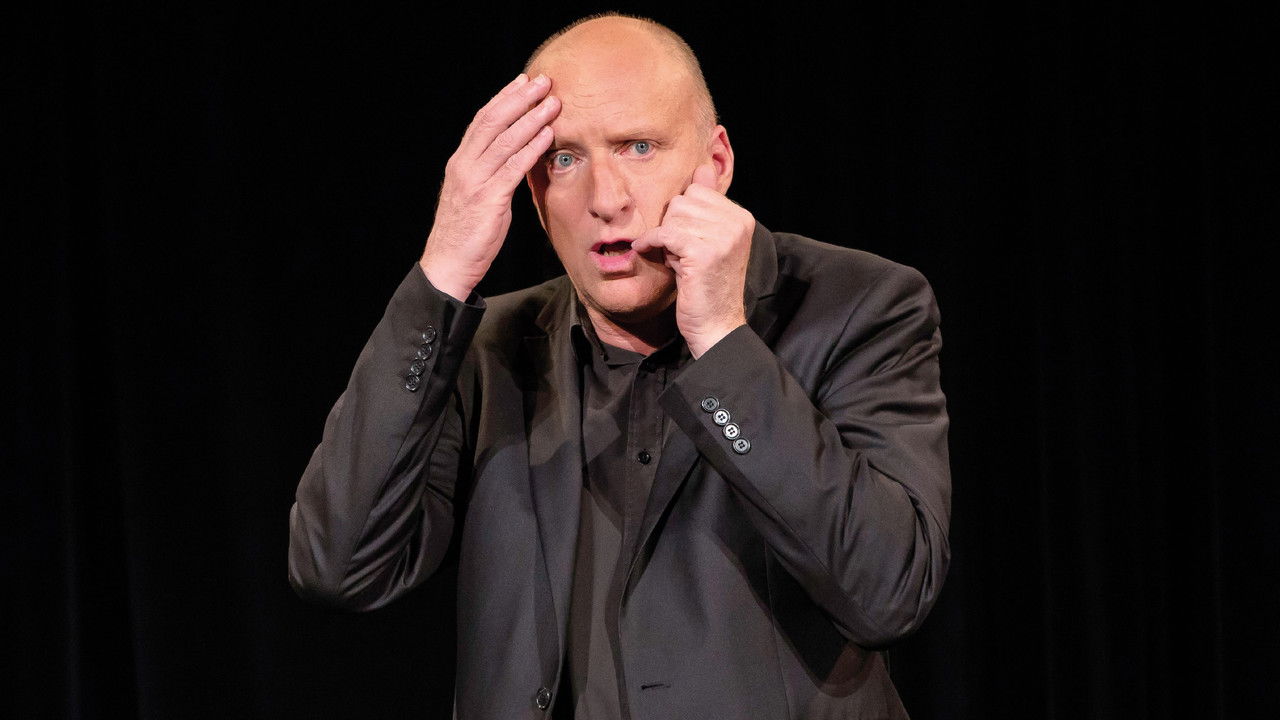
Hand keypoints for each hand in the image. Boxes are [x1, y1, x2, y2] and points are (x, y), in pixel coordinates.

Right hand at [419, 74, 559, 300]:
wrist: (448, 264)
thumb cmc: (465, 233)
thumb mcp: (475, 195)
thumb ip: (490, 173)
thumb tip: (514, 157)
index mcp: (460, 162)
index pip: (482, 121)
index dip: (504, 98)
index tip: (523, 82)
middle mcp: (464, 166)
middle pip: (493, 122)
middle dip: (520, 99)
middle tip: (543, 82)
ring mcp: (475, 181)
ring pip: (505, 141)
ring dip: (531, 119)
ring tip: (552, 104)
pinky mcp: (488, 200)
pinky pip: (512, 168)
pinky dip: (531, 149)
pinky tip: (547, 136)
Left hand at [632, 164, 754, 357]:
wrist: (715, 326)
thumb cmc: (706, 286)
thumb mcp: (708, 240)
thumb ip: (706, 206)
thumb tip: (702, 169)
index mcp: (742, 218)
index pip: (697, 192)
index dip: (682, 217)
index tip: (686, 242)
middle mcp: (738, 223)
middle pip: (683, 201)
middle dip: (673, 226)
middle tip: (681, 254)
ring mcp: (723, 237)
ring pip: (673, 216)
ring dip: (666, 239)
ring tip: (678, 261)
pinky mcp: (704, 253)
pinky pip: (665, 233)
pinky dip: (652, 242)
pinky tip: (650, 253)